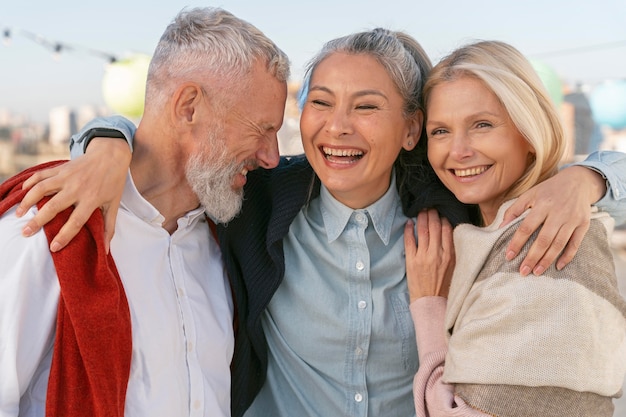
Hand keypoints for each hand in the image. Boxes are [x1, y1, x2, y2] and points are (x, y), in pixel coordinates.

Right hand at [16, 138, 130, 252]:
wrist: (111, 155)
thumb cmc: (113, 183)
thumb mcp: (114, 204)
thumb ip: (109, 227)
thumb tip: (106, 250)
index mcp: (92, 199)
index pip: (76, 221)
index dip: (65, 236)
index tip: (54, 247)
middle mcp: (77, 188)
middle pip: (54, 207)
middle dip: (38, 221)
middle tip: (26, 233)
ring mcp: (67, 176)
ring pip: (42, 189)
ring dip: (27, 202)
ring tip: (20, 215)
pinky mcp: (61, 168)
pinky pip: (41, 175)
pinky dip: (29, 183)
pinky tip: (22, 193)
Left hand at [404, 209, 454, 301]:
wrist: (431, 302)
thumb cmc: (444, 286)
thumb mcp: (454, 268)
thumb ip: (452, 251)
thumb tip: (450, 234)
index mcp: (450, 255)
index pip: (448, 230)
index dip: (444, 219)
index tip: (441, 213)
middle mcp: (437, 254)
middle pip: (435, 227)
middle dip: (432, 214)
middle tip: (430, 206)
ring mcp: (424, 256)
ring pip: (423, 231)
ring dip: (422, 218)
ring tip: (421, 210)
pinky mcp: (412, 260)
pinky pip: (409, 241)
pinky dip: (409, 230)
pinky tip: (409, 223)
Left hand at [501, 165, 605, 275]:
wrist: (579, 181)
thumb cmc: (549, 190)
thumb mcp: (530, 194)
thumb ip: (514, 210)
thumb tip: (500, 227)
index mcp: (543, 204)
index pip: (526, 227)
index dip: (517, 243)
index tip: (508, 256)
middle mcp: (558, 212)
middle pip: (544, 239)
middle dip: (532, 257)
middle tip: (522, 271)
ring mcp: (573, 219)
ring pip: (559, 244)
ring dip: (547, 260)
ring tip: (536, 272)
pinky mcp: (584, 224)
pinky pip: (575, 244)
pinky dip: (567, 256)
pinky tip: (558, 267)